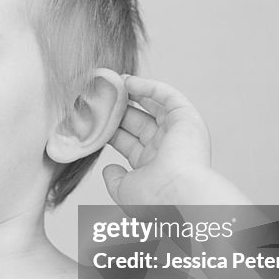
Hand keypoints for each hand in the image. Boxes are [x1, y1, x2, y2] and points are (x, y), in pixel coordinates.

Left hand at [103, 76, 212, 206]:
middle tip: (99, 99)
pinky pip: (167, 96)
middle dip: (119, 110)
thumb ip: (114, 179)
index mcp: (152, 166)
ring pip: (153, 106)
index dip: (110, 130)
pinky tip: (128, 81)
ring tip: (112, 83)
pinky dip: (148, 87)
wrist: (179, 194)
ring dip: (133, 94)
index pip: (127, 142)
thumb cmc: (153, 197)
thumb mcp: (124, 190)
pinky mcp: (186, 117)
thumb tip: (108, 168)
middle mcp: (166, 148)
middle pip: (138, 122)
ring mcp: (177, 132)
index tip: (92, 119)